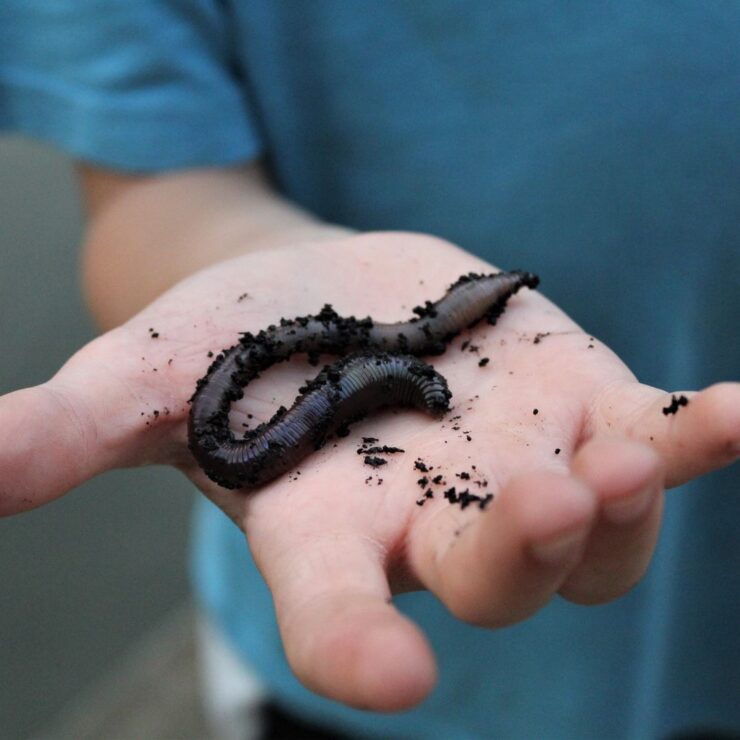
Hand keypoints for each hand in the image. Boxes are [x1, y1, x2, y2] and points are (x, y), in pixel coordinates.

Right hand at [1, 233, 737, 709]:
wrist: (324, 300)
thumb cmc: (230, 349)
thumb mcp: (145, 379)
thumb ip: (69, 430)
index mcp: (326, 533)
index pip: (337, 621)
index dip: (354, 656)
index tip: (389, 682)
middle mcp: (430, 523)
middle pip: (486, 575)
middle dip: (514, 553)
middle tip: (538, 502)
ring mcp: (517, 470)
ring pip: (585, 531)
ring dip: (612, 504)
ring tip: (621, 452)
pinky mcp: (575, 406)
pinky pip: (650, 436)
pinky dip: (695, 432)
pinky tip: (736, 410)